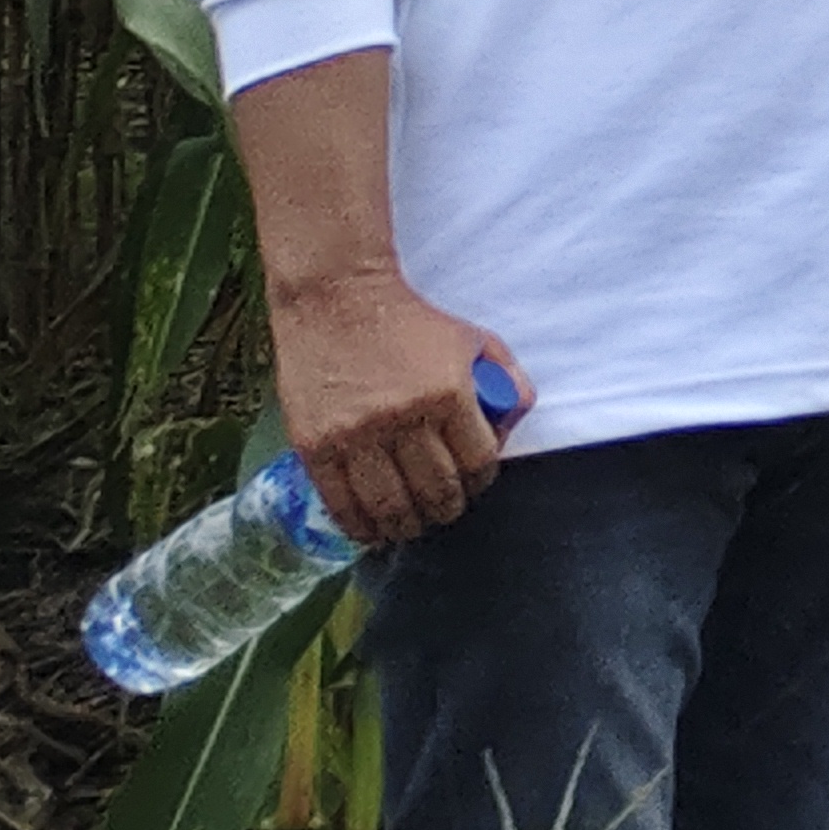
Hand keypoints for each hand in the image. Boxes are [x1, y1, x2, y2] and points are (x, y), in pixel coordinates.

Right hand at [274, 259, 518, 551]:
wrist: (337, 298)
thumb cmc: (412, 321)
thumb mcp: (475, 339)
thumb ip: (509, 380)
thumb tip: (513, 429)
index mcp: (448, 395)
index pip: (477, 463)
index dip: (481, 482)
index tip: (475, 484)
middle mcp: (403, 420)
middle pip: (436, 492)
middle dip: (446, 510)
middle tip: (444, 511)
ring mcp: (355, 435)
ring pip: (390, 506)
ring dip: (406, 527)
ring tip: (410, 527)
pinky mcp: (315, 445)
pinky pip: (340, 503)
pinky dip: (359, 526)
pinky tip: (370, 531)